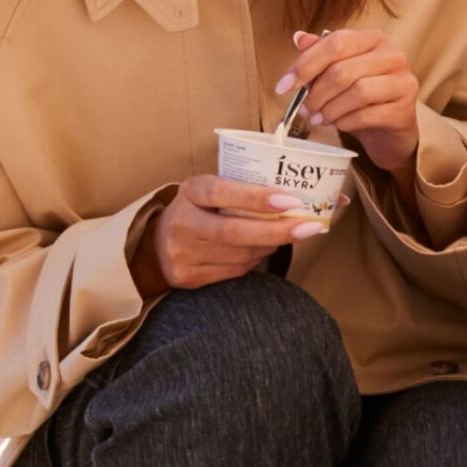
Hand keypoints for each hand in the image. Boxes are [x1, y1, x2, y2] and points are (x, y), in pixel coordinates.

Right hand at [143, 174, 325, 292]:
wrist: (157, 245)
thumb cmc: (198, 210)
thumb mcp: (210, 190)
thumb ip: (243, 189)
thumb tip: (298, 196)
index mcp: (191, 191)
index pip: (222, 192)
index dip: (256, 197)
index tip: (290, 200)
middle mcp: (182, 223)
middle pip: (233, 231)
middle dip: (276, 230)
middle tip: (309, 226)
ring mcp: (183, 253)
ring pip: (239, 254)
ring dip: (270, 245)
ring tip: (286, 236)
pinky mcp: (189, 277)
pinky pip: (234, 271)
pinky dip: (255, 260)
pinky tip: (262, 250)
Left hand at [280, 28, 420, 176]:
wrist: (390, 130)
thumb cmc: (363, 97)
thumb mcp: (339, 72)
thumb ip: (321, 54)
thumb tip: (299, 38)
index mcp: (373, 39)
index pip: (336, 42)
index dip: (306, 64)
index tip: (284, 85)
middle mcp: (392, 56)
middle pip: (343, 69)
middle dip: (316, 92)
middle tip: (303, 108)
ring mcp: (403, 82)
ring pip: (357, 92)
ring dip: (329, 109)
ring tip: (317, 118)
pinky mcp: (404, 110)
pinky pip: (367, 114)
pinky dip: (345, 121)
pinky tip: (338, 124)